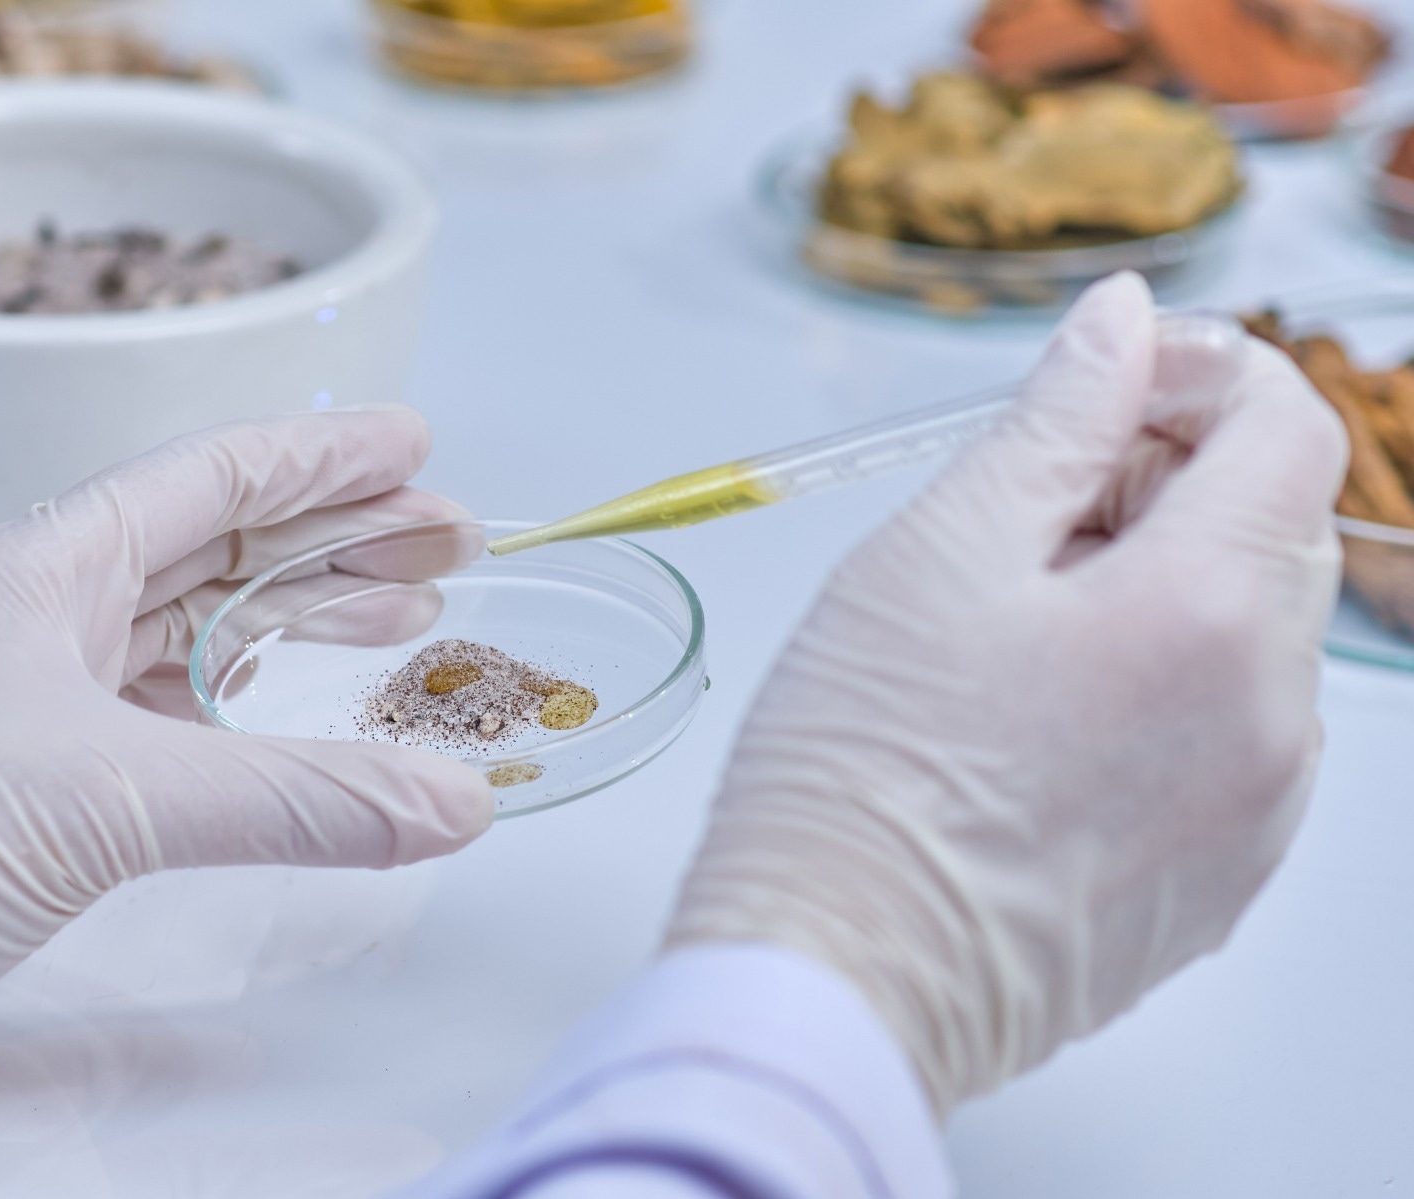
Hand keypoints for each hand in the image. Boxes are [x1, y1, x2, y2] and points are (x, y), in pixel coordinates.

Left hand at [0, 408, 493, 1149]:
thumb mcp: (112, 799)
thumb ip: (297, 797)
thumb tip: (450, 802)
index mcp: (38, 568)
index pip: (208, 479)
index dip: (320, 461)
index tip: (413, 444)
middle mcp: (34, 616)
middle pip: (215, 551)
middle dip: (336, 543)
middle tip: (448, 544)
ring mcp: (30, 701)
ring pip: (192, 634)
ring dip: (297, 625)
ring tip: (405, 625)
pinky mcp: (30, 786)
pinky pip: (165, 719)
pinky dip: (245, 714)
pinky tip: (295, 717)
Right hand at [667, 273, 1346, 1111]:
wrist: (839, 976)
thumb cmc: (861, 775)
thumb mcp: (936, 553)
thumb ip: (1054, 420)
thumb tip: (1125, 325)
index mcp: (1210, 612)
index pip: (1288, 426)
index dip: (1201, 374)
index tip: (1107, 389)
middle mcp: (1272, 716)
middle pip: (1273, 527)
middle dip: (1168, 485)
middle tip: (1022, 521)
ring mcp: (1258, 810)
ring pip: (1251, 636)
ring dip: (1160, 593)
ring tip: (1012, 639)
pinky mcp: (1222, 879)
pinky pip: (1229, 737)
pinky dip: (1160, 693)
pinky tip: (1036, 724)